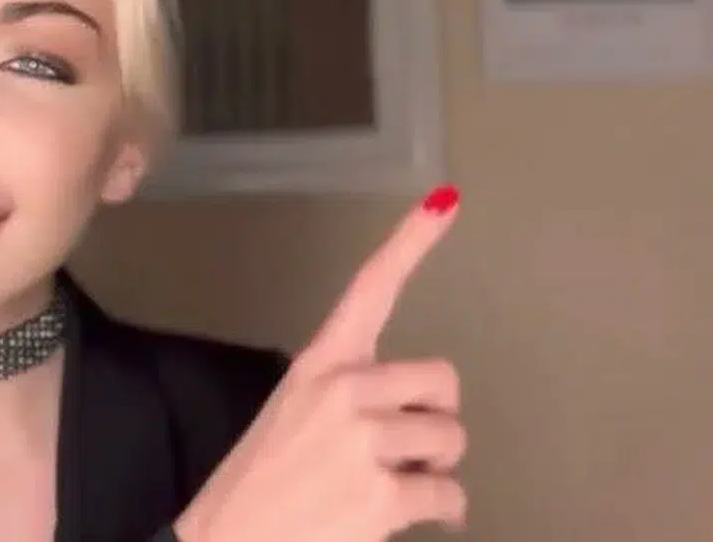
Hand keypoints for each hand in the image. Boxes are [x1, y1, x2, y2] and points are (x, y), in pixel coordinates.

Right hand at [174, 185, 466, 541]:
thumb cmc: (261, 483)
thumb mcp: (293, 415)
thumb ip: (349, 396)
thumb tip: (418, 407)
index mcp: (320, 365)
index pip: (370, 290)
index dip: (412, 243)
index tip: (445, 201)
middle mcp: (344, 391)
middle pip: (443, 382)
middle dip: (436, 420)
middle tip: (406, 448)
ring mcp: (363, 440)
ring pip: (451, 441)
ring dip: (435, 469)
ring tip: (392, 487)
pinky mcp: (380, 493)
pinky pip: (450, 494)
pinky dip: (441, 510)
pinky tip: (407, 516)